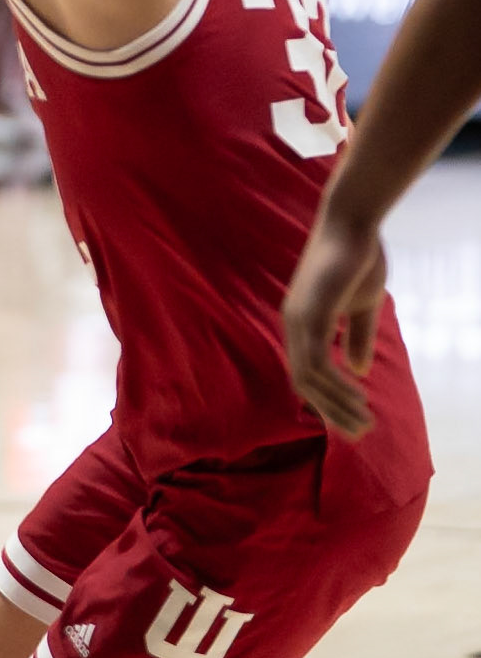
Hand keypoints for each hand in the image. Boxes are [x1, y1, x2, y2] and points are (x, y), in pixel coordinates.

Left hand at [281, 214, 386, 438]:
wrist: (353, 225)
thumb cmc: (358, 260)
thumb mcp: (362, 306)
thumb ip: (355, 336)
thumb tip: (357, 370)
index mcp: (302, 323)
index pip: (306, 373)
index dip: (327, 400)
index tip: (353, 420)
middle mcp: (293, 324)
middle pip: (303, 382)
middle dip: (331, 411)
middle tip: (359, 433)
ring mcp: (298, 319)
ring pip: (308, 377)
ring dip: (336, 404)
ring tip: (364, 422)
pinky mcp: (310, 313)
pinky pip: (316, 360)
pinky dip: (334, 384)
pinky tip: (357, 396)